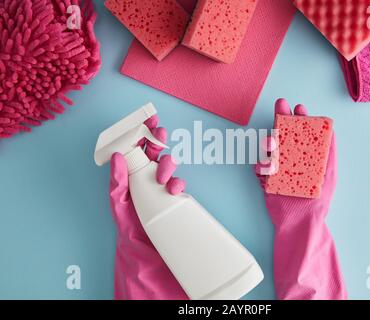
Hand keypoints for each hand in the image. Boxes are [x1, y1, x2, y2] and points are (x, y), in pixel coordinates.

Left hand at [109, 114, 187, 299]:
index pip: (138, 152)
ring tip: (164, 175)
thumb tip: (116, 160)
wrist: (150, 264)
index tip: (148, 117)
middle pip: (156, 154)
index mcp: (133, 182)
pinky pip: (180, 187)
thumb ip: (117, 188)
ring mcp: (164, 193)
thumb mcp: (120, 210)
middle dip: (158, 141)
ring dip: (168, 164)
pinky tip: (175, 190)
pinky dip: (179, 183)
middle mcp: (149, 184)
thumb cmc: (131, 236)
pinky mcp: (178, 204)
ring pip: (169, 168)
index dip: (143, 133)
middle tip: (158, 135)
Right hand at [255, 98, 346, 299]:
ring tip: (272, 144)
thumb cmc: (317, 201)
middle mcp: (293, 160)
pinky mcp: (267, 180)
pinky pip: (260, 169)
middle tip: (280, 106)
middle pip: (285, 135)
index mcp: (308, 157)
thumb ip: (328, 153)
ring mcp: (279, 170)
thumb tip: (331, 131)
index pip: (303, 134)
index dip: (300, 119)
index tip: (298, 108)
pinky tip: (266, 171)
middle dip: (282, 120)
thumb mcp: (328, 175)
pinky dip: (261, 168)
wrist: (299, 223)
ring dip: (269, 144)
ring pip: (270, 149)